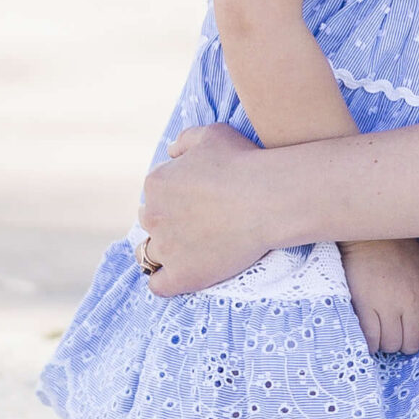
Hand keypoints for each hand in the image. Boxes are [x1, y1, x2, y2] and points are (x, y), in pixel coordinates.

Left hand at [137, 125, 272, 293]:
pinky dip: (165, 281)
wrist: (268, 198)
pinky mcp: (182, 275)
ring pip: (150, 253)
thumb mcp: (212, 133)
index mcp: (156, 182)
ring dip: (166, 251)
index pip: (155, 193)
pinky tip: (183, 274)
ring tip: (193, 250)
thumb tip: (171, 152)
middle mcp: (153, 215)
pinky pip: (158, 285)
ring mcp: (166, 248)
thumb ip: (185, 140)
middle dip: (169, 222)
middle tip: (200, 223)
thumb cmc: (243, 162)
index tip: (199, 200)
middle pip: (152, 222)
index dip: (176, 197)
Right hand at [340, 238, 418, 355]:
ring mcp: (388, 306)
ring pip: (392, 345)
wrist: (370, 235)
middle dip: (403, 343)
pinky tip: (369, 338)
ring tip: (380, 334)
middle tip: (394, 334)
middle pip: (412, 345)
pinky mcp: (366, 306)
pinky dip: (371, 344)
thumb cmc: (398, 251)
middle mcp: (412, 304)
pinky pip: (372, 338)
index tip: (414, 336)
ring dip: (385, 344)